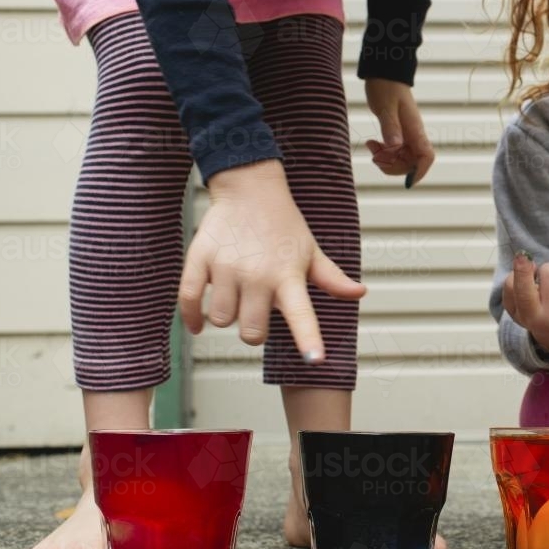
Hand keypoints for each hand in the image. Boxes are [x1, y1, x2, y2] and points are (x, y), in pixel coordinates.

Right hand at [180, 159, 365, 359]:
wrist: (249, 189)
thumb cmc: (283, 225)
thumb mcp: (311, 251)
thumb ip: (332, 278)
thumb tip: (360, 293)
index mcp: (288, 275)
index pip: (302, 314)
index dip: (308, 339)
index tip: (315, 360)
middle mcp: (257, 274)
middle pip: (251, 332)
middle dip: (254, 332)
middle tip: (256, 312)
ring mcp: (226, 266)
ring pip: (221, 318)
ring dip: (227, 317)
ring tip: (235, 298)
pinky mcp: (199, 258)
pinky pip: (188, 299)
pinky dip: (191, 318)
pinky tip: (199, 323)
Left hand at [364, 78, 434, 186]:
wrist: (384, 73)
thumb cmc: (386, 87)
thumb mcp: (386, 108)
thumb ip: (390, 128)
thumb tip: (395, 149)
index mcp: (415, 130)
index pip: (426, 157)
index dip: (420, 171)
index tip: (407, 181)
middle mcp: (414, 135)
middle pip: (411, 163)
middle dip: (392, 166)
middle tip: (375, 153)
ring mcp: (406, 135)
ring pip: (401, 159)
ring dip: (385, 159)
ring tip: (371, 144)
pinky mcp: (398, 134)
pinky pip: (394, 152)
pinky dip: (383, 152)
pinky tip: (372, 143)